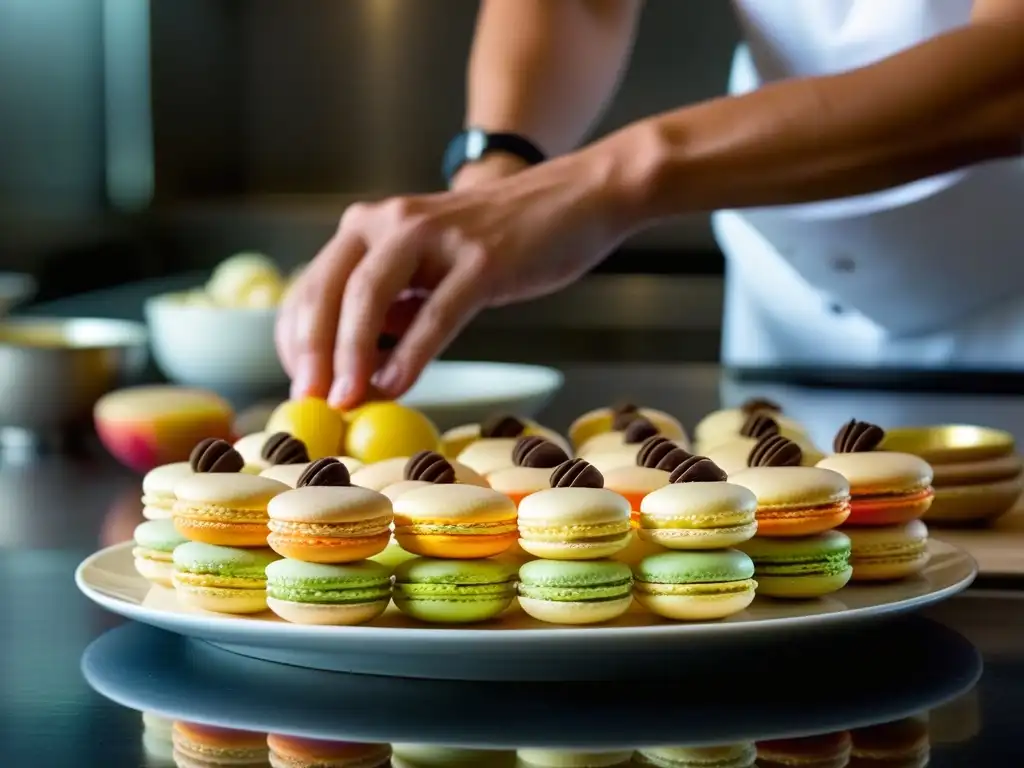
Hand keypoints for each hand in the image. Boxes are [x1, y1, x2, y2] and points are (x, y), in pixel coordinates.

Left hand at [276, 145, 631, 408]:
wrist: (575, 199)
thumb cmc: (501, 242)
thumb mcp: (431, 269)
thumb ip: (394, 305)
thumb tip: (355, 365)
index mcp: (372, 225)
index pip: (314, 286)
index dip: (295, 339)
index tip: (300, 386)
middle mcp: (392, 222)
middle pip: (329, 290)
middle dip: (311, 351)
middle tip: (308, 401)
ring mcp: (436, 237)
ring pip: (370, 297)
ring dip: (350, 354)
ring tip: (345, 400)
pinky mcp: (481, 260)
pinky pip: (435, 313)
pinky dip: (410, 354)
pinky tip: (394, 387)